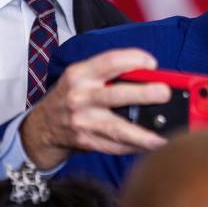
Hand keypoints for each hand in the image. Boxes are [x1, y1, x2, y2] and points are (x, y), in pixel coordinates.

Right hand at [20, 48, 170, 168]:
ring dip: (144, 134)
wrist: (42, 128)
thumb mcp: (81, 76)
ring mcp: (83, 121)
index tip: (152, 63)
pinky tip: (151, 146)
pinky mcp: (86, 141)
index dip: (133, 59)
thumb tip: (149, 77)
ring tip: (164, 137)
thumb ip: (109, 74)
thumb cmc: (70, 97)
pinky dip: (135, 147)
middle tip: (165, 93)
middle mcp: (80, 97)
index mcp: (80, 74)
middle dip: (144, 94)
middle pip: (117, 95)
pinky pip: (115, 146)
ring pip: (118, 128)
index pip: (110, 61)